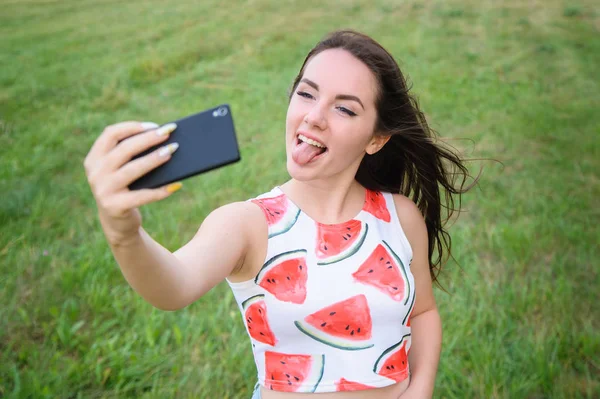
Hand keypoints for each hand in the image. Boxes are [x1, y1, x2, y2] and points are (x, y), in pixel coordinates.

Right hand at [83, 121, 179, 244]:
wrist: (117, 222)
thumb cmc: (126, 188)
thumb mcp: (121, 170)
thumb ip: (131, 155)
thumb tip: (163, 139)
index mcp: (94, 158)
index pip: (110, 134)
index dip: (132, 127)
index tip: (154, 126)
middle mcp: (95, 173)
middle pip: (124, 149)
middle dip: (148, 139)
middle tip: (168, 134)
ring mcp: (103, 190)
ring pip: (132, 169)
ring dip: (154, 159)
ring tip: (171, 152)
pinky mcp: (115, 207)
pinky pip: (142, 196)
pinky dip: (160, 191)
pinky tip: (176, 185)